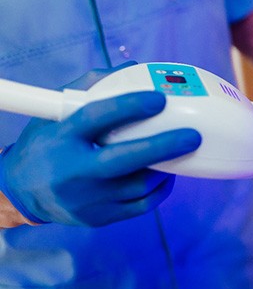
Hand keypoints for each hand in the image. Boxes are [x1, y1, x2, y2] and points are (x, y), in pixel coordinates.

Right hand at [0, 66, 201, 226]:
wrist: (23, 191)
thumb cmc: (48, 144)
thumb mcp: (57, 112)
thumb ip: (93, 87)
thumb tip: (134, 70)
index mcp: (62, 138)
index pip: (96, 117)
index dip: (129, 106)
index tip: (159, 98)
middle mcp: (73, 171)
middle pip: (124, 160)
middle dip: (163, 146)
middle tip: (192, 136)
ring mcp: (87, 199)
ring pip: (139, 185)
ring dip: (166, 167)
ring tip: (181, 151)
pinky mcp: (100, 218)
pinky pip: (141, 206)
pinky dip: (160, 189)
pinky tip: (168, 174)